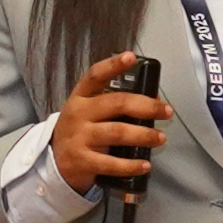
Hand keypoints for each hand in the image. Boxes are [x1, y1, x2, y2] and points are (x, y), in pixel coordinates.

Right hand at [51, 52, 172, 195]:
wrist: (56, 162)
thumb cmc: (80, 130)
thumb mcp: (90, 112)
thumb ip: (116, 104)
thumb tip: (153, 100)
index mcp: (81, 97)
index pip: (95, 76)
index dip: (113, 66)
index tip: (130, 57)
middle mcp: (79, 114)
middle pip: (116, 103)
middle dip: (146, 106)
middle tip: (166, 111)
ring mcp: (80, 137)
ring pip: (117, 132)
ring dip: (143, 135)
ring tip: (160, 137)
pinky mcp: (83, 161)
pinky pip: (111, 163)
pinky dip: (131, 165)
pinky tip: (145, 164)